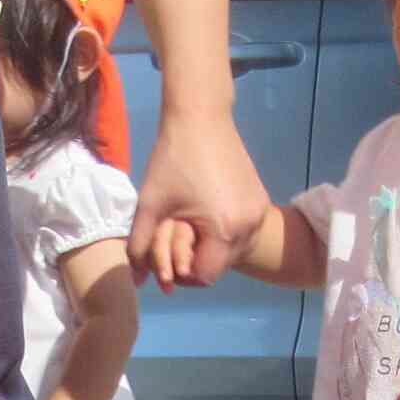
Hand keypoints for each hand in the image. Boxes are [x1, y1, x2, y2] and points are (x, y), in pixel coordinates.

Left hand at [128, 110, 267, 290]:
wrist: (202, 117)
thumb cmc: (172, 160)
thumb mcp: (150, 206)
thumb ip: (139, 248)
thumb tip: (137, 282)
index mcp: (225, 231)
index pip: (205, 277)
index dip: (182, 273)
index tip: (167, 254)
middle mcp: (250, 227)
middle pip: (221, 266)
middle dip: (197, 259)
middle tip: (177, 237)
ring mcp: (260, 214)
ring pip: (233, 251)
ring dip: (212, 247)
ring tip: (192, 225)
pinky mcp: (262, 202)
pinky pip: (243, 233)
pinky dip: (225, 232)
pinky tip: (208, 214)